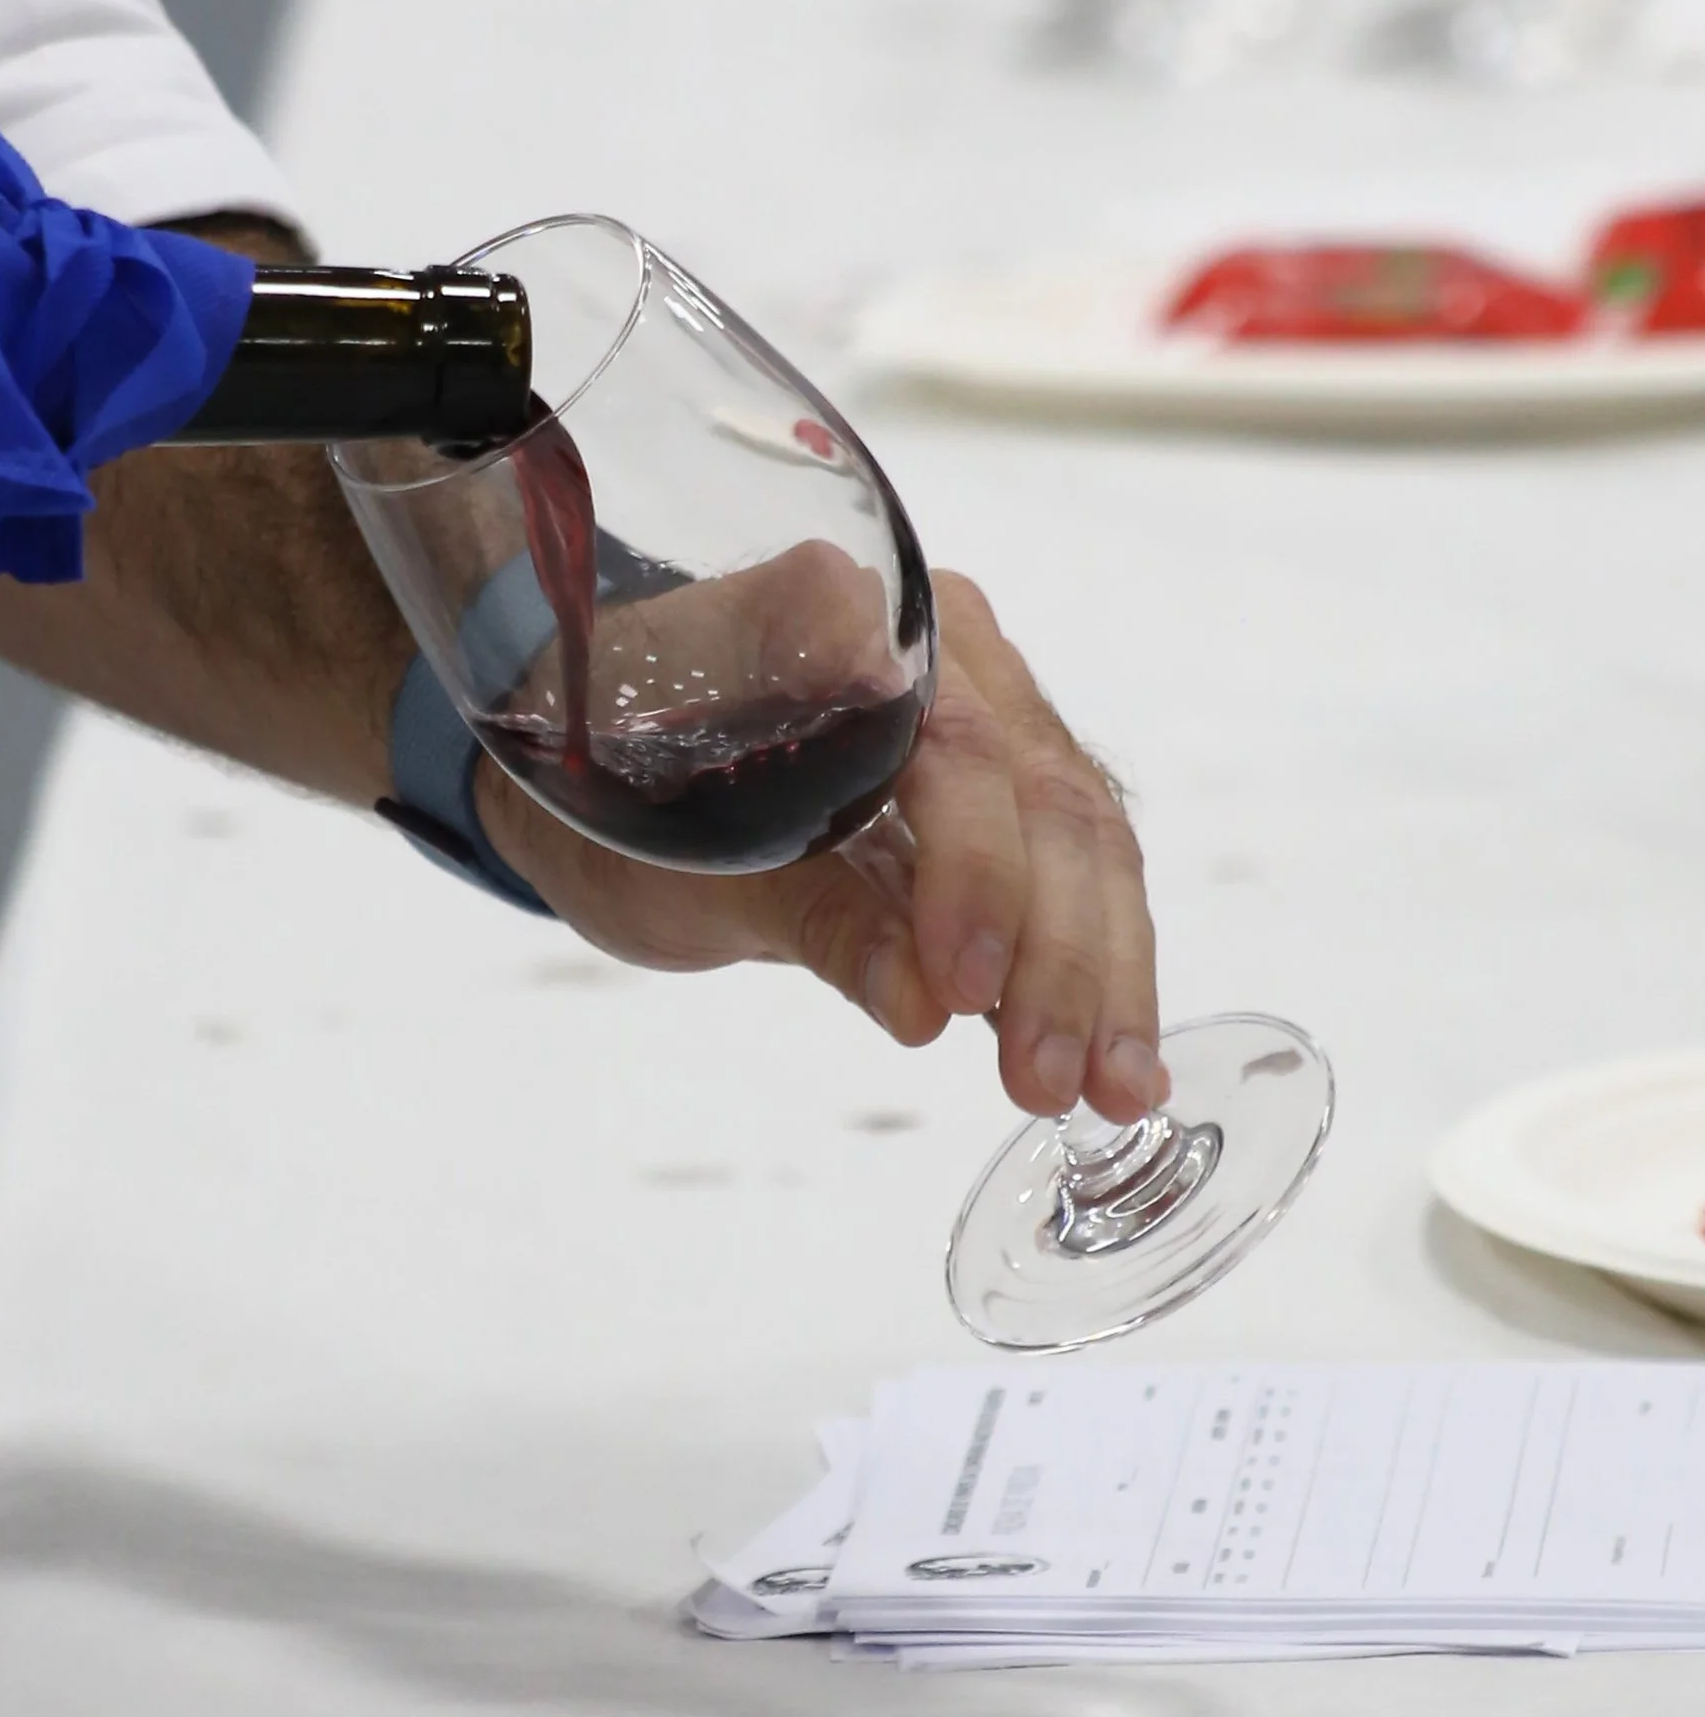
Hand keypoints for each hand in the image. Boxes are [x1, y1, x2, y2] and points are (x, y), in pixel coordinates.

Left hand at [474, 568, 1165, 1124]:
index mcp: (869, 623)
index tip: (963, 986)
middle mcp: (957, 656)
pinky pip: (1079, 877)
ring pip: (1088, 844)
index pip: (963, 749)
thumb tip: (921, 1002)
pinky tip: (1121, 1062)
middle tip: (1048, 1079)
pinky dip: (1102, 972)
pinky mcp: (1011, 799)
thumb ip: (814, 912)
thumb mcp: (688, 852)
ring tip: (1114, 1093)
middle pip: (1049, 800)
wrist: (596, 752)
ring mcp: (998, 720)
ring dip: (1105, 978)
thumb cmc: (619, 774)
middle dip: (1059, 955)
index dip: (978, 872)